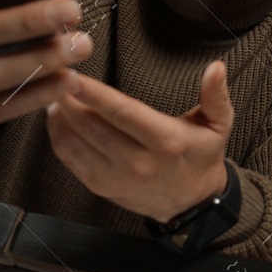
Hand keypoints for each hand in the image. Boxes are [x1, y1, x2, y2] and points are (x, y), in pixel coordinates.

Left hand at [46, 59, 232, 221]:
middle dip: (68, 99)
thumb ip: (216, 95)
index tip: (74, 76)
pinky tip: (57, 119)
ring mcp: (116, 178)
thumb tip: (216, 68)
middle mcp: (138, 162)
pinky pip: (70, 160)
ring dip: (59, 117)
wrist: (193, 204)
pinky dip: (58, 137)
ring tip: (53, 94)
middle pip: (91, 127)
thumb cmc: (202, 156)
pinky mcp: (101, 187)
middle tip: (55, 76)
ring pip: (75, 143)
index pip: (122, 113)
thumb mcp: (218, 124)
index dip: (94, 94)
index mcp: (165, 141)